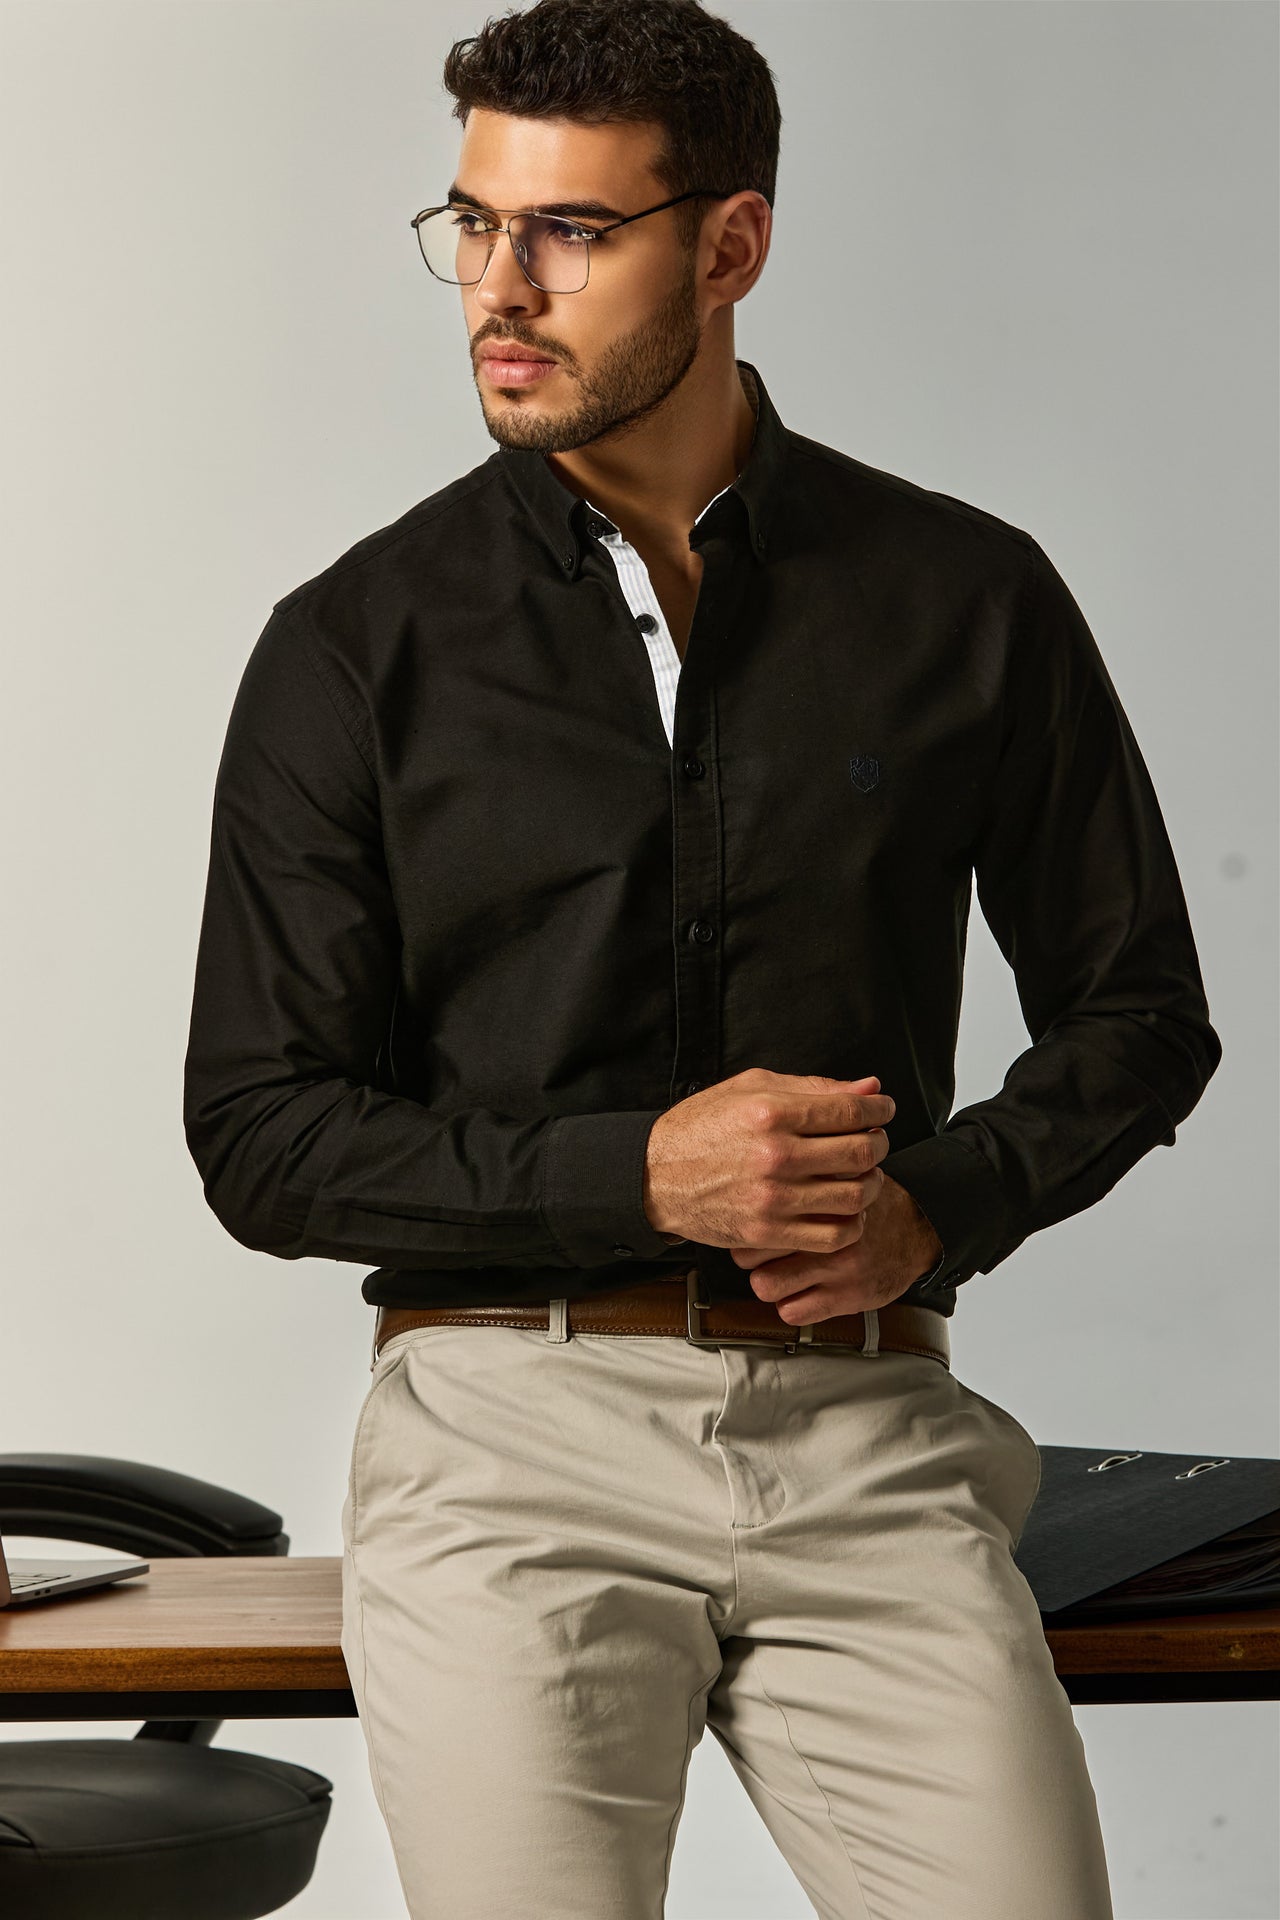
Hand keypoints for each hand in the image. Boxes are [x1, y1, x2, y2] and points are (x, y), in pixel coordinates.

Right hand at [643, 1068, 895, 1250]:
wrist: (655, 1177)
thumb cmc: (702, 1127)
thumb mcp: (751, 1088)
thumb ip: (814, 1087)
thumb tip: (869, 1088)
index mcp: (771, 1112)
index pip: (850, 1110)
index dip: (878, 1109)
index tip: (883, 1110)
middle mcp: (775, 1156)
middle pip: (861, 1153)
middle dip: (878, 1143)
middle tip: (874, 1139)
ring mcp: (772, 1199)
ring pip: (854, 1197)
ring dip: (870, 1183)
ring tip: (861, 1174)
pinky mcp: (767, 1233)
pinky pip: (833, 1236)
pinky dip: (850, 1223)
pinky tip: (842, 1208)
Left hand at [730, 1173, 943, 1322]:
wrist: (917, 1227)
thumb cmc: (869, 1201)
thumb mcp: (838, 1173)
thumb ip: (802, 1172)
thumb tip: (751, 1166)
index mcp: (819, 1197)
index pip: (757, 1212)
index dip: (746, 1219)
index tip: (748, 1222)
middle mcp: (825, 1231)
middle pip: (750, 1251)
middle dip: (749, 1253)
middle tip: (758, 1251)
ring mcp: (836, 1267)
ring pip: (765, 1286)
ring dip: (766, 1282)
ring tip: (776, 1273)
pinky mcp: (848, 1297)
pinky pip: (794, 1312)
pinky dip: (791, 1305)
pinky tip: (800, 1291)